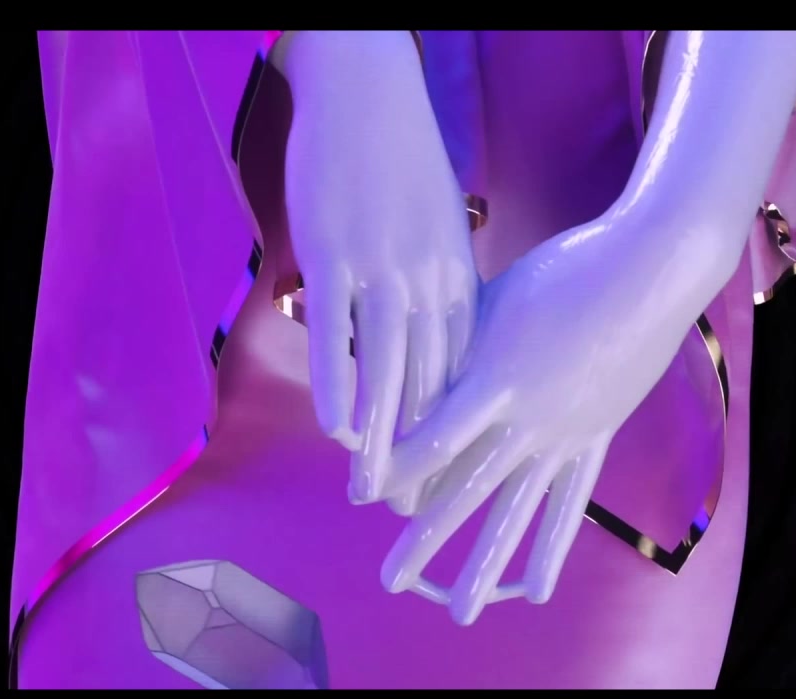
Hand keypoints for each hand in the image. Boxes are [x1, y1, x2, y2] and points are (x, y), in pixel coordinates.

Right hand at [279, 32, 478, 502]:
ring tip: (371, 490)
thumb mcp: (435, 228)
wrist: (368, 92)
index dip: (453, 431)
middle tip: (412, 509)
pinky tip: (335, 427)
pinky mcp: (337, 251)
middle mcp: (430, 281)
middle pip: (430, 383)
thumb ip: (435, 283)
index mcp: (458, 277)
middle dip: (422, 453)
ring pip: (389, 367)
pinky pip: (339, 329)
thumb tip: (428, 334)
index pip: (460, 372)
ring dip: (382, 437)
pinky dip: (339, 380)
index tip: (448, 479)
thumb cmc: (398, 163)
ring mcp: (383, 267)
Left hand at [376, 213, 707, 624]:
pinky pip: (569, 505)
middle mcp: (526, 420)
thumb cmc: (562, 272)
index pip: (430, 445)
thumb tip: (412, 377)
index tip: (365, 499)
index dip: (395, 475)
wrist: (649, 271)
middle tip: (391, 581)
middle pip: (465, 492)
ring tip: (462, 612)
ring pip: (518, 514)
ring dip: (487, 566)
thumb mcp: (493, 300)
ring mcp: (565, 437)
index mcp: (492, 379)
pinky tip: (539, 591)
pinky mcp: (596, 440)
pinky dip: (553, 549)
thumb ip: (455, 347)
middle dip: (424, 540)